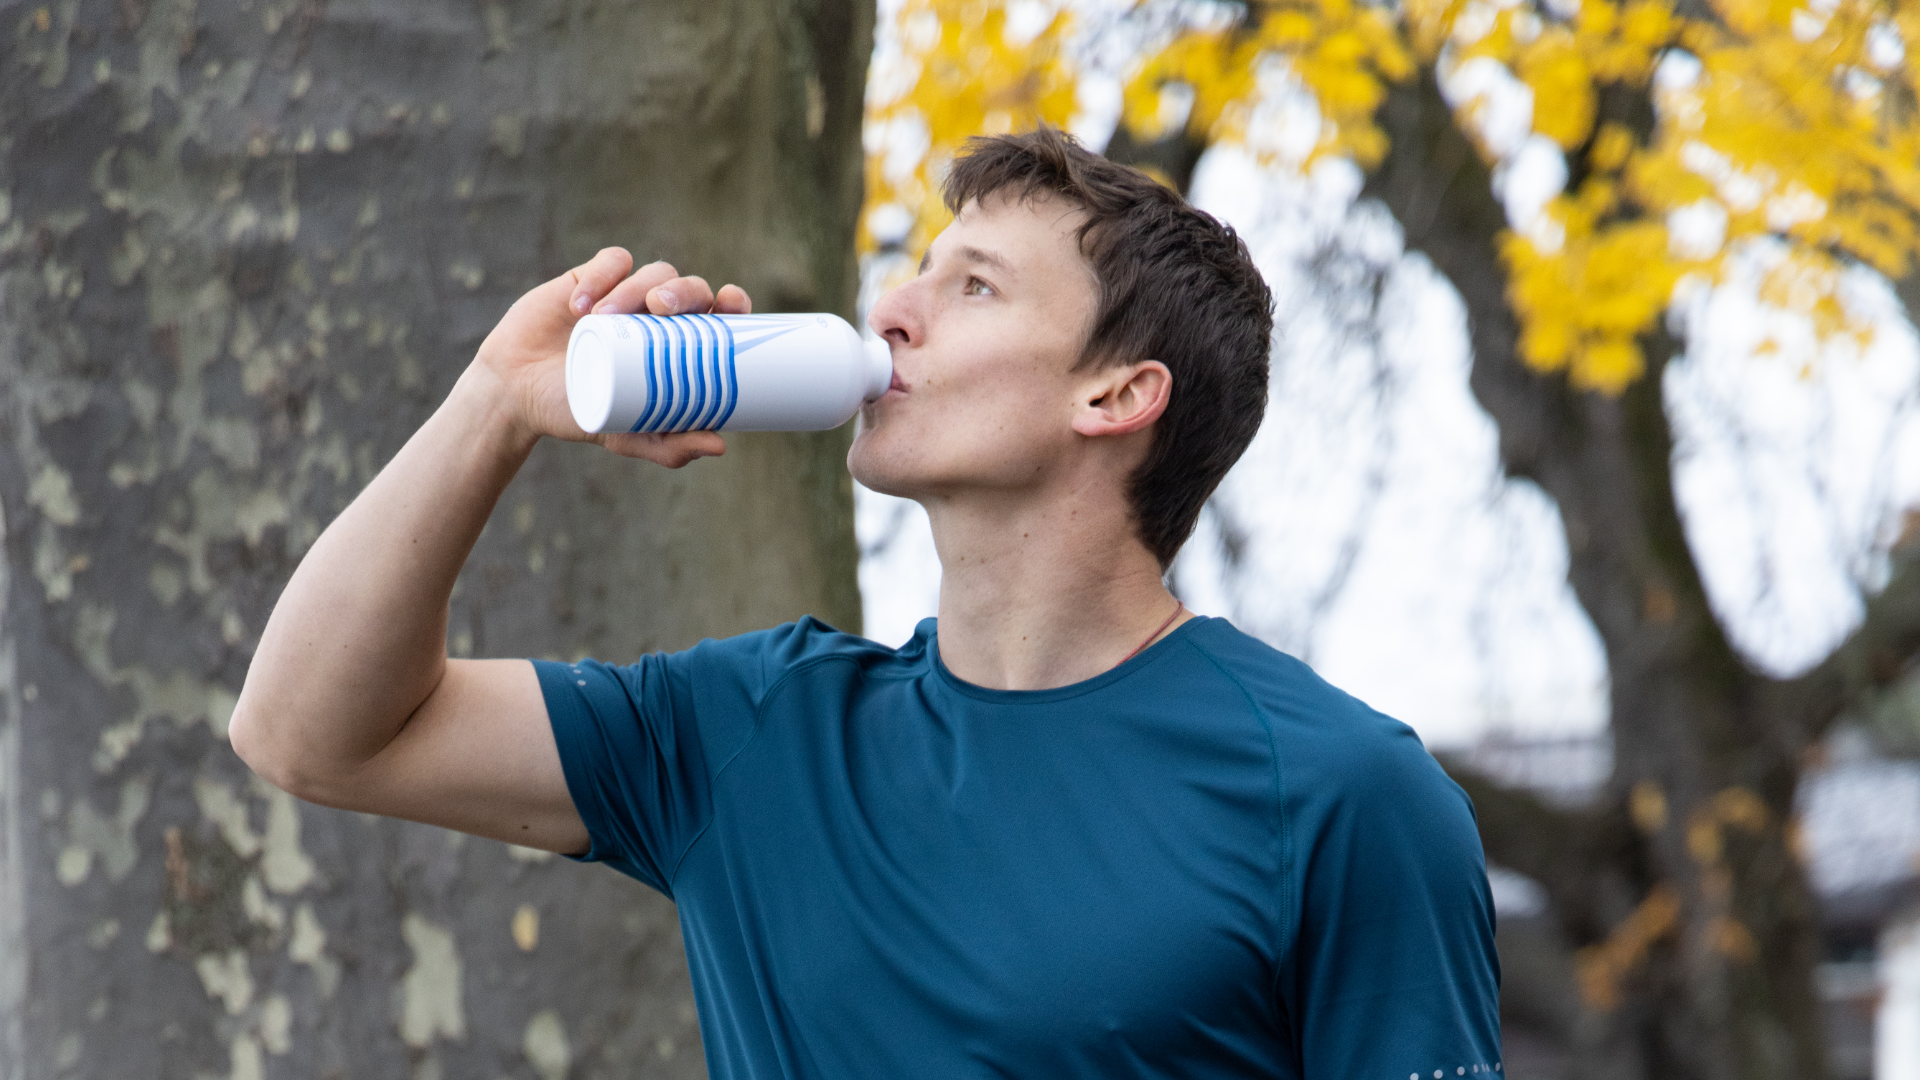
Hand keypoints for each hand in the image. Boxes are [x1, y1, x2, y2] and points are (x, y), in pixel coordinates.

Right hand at [465, 247, 751, 466]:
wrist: (517, 393)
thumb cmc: (580, 411)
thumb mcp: (627, 435)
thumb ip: (669, 446)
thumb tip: (720, 446)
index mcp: (680, 347)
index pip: (720, 316)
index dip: (734, 303)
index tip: (730, 303)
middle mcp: (660, 317)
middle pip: (691, 287)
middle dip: (684, 290)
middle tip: (660, 308)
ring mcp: (627, 295)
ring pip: (653, 271)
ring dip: (634, 288)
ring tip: (601, 318)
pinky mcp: (594, 278)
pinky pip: (613, 261)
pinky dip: (604, 276)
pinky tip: (580, 306)